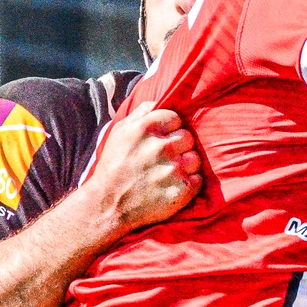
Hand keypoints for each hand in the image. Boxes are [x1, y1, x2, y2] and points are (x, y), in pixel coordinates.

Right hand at [82, 107, 201, 233]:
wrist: (107, 205)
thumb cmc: (113, 166)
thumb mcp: (119, 131)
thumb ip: (141, 112)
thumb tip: (159, 102)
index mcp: (146, 128)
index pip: (175, 118)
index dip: (170, 129)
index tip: (161, 140)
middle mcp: (161, 147)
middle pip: (188, 138)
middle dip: (179, 147)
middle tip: (165, 158)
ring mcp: (173, 170)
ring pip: (195, 159)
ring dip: (185, 165)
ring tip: (168, 173)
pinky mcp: (181, 191)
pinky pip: (198, 180)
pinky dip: (189, 184)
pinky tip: (173, 186)